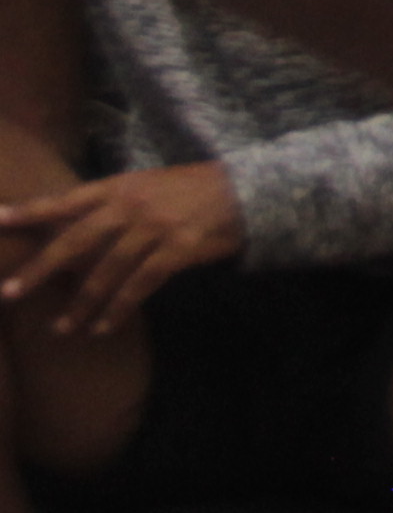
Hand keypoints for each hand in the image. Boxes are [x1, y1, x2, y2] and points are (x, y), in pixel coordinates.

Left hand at [0, 162, 244, 334]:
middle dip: (41, 268)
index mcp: (122, 186)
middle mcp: (134, 205)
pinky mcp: (178, 250)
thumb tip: (66, 229)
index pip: (67, 200)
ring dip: (81, 303)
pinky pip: (140, 285)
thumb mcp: (149, 185)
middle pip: (77, 240)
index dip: (32, 210)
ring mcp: (156, 228)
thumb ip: (112, 203)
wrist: (249, 191)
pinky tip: (102, 327)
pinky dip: (118, 308)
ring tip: (60, 327)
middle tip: (10, 292)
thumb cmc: (193, 190)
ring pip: (106, 271)